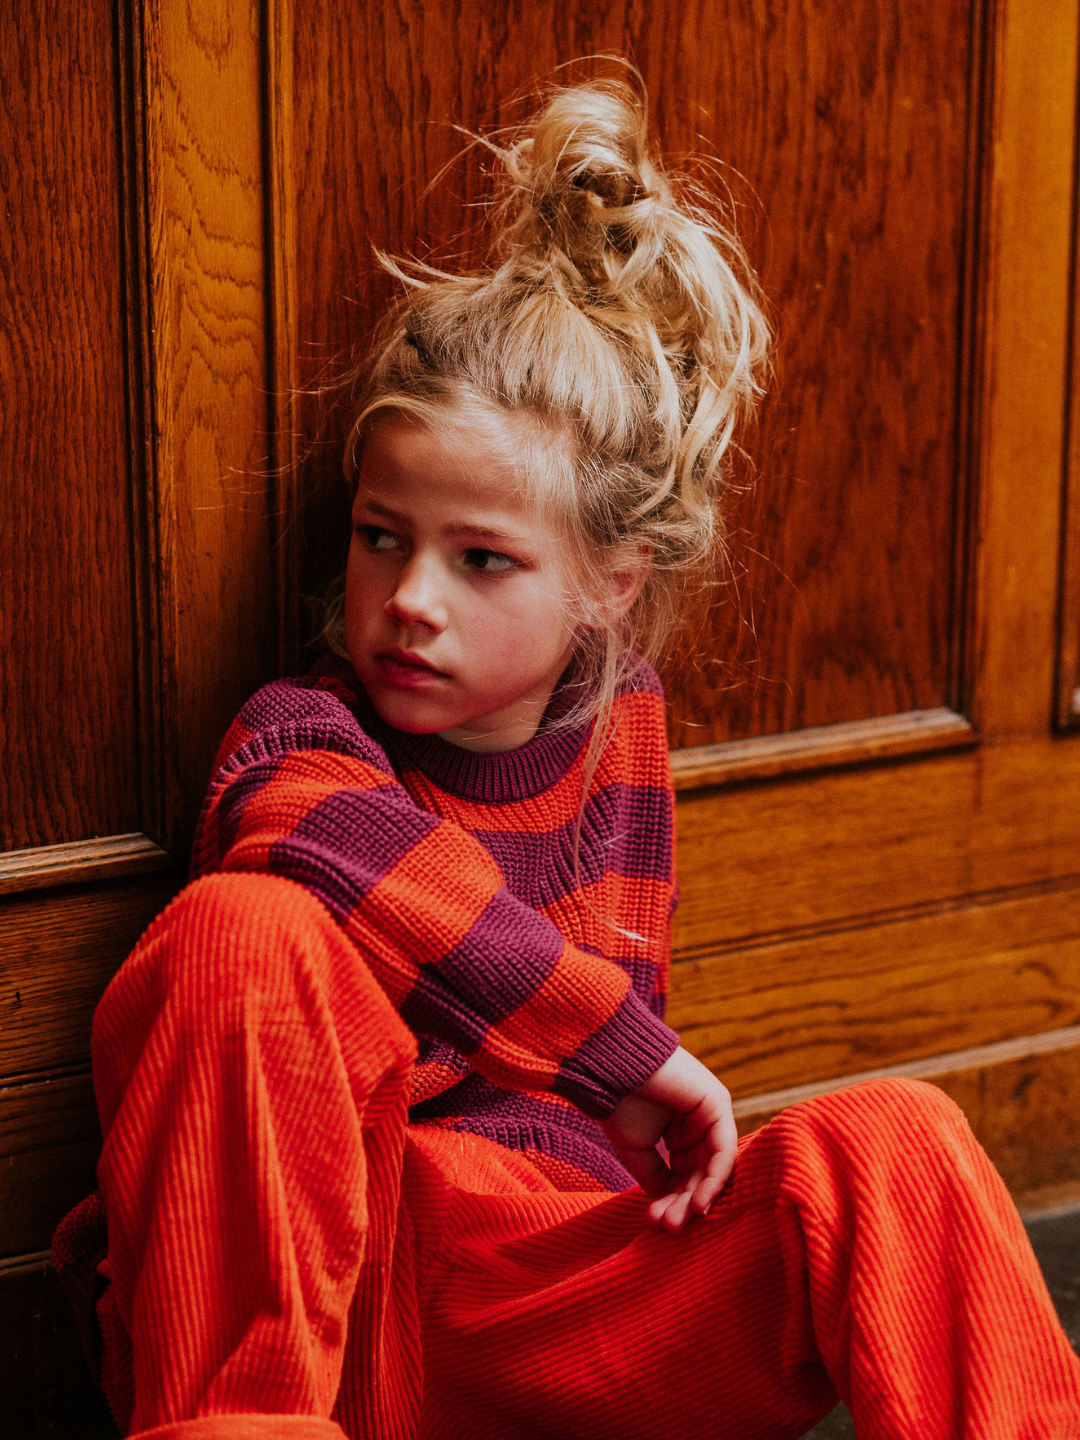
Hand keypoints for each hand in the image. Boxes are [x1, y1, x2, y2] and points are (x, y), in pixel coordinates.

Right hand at [600, 1046, 737, 1234]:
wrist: (607, 1067)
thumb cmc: (618, 1101)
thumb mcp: (637, 1149)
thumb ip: (656, 1177)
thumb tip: (669, 1207)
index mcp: (681, 1129)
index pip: (686, 1173)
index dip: (674, 1200)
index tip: (657, 1224)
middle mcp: (700, 1121)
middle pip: (700, 1173)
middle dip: (684, 1203)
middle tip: (669, 1229)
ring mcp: (712, 1112)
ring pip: (714, 1166)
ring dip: (697, 1198)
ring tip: (677, 1221)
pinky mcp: (717, 1103)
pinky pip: (723, 1150)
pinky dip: (713, 1179)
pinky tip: (696, 1203)